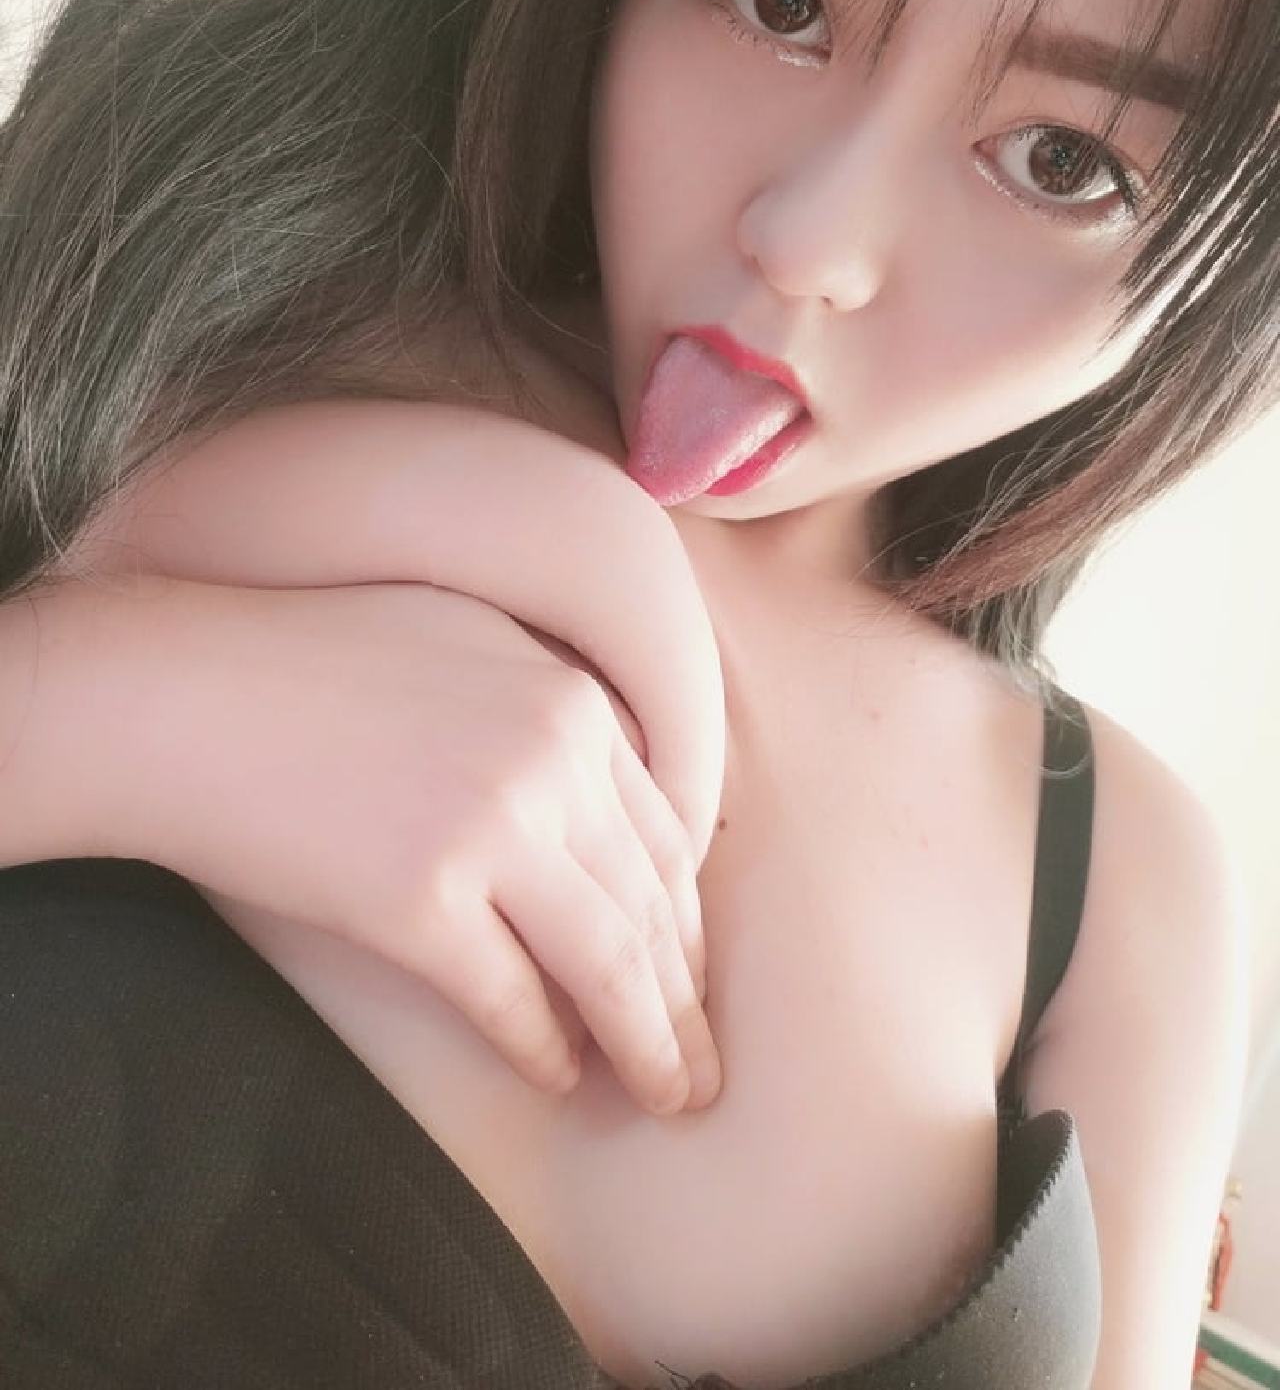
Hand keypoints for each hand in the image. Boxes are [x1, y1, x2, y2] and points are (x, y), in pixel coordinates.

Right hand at [122, 576, 723, 1115]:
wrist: (180, 694)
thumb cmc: (306, 666)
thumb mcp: (465, 648)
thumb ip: (549, 715)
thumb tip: (608, 813)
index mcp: (569, 700)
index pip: (666, 836)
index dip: (687, 923)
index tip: (691, 976)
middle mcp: (550, 759)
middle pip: (649, 907)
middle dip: (685, 1000)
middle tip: (702, 1069)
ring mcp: (489, 828)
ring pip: (606, 963)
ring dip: (646, 1044)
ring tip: (666, 1095)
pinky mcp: (418, 901)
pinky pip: (511, 999)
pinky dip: (544, 1048)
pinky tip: (558, 1076)